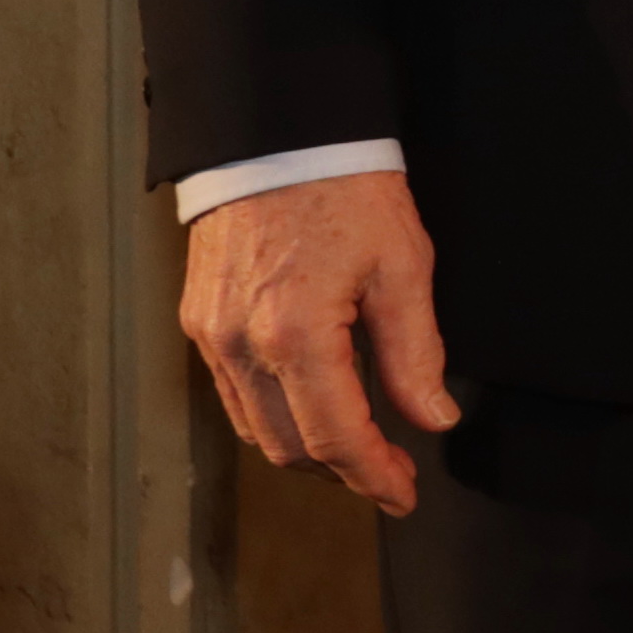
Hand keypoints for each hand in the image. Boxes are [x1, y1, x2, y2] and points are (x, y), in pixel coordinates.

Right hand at [179, 168, 460, 513]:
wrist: (279, 137)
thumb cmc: (348, 192)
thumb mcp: (404, 267)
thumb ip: (415, 353)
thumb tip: (434, 420)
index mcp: (296, 336)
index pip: (336, 437)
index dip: (373, 476)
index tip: (404, 496)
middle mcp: (240, 346)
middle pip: (288, 446)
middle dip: (342, 472)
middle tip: (391, 476)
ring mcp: (210, 337)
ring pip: (255, 427)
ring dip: (305, 450)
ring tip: (359, 451)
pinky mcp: (198, 322)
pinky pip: (233, 395)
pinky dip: (273, 416)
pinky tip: (312, 409)